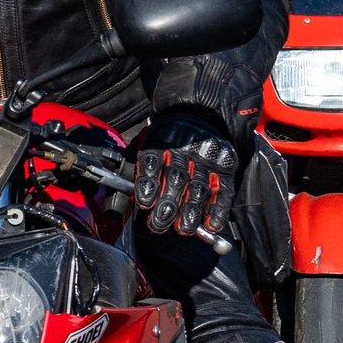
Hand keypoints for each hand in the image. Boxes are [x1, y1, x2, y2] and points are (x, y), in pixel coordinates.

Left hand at [134, 117, 239, 240]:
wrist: (194, 113)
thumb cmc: (162, 138)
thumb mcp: (142, 144)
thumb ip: (132, 170)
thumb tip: (118, 204)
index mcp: (159, 140)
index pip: (152, 162)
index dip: (148, 184)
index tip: (145, 203)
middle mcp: (184, 149)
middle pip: (176, 179)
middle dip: (167, 206)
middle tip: (158, 224)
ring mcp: (206, 158)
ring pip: (198, 187)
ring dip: (190, 212)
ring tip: (183, 228)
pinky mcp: (224, 165)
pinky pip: (223, 190)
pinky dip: (217, 209)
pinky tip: (211, 224)